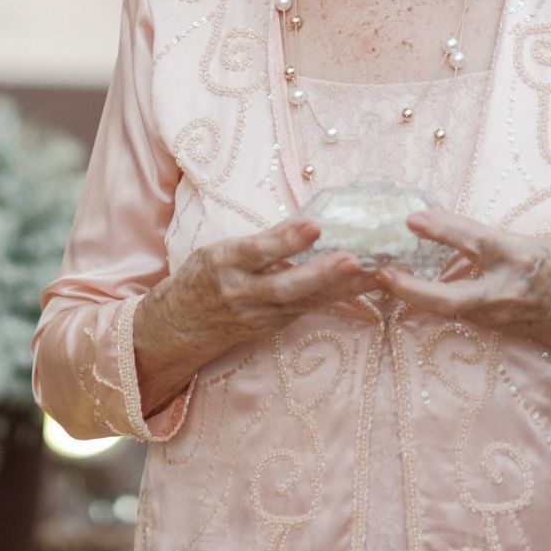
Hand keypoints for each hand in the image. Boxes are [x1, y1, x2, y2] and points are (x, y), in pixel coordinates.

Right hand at [134, 219, 379, 411]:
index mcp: (223, 264)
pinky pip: (307, 310)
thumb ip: (261, 241)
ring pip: (304, 303)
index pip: (257, 251)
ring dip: (341, 289)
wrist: (177, 327)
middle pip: (285, 287)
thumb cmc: (201, 277)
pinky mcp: (272, 328)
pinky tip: (363, 288)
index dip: (285, 240)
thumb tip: (305, 222)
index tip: (314, 226)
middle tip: (353, 259)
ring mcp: (259, 316)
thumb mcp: (219, 251)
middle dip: (321, 274)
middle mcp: (241, 294)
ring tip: (374, 274)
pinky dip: (336, 299)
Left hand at [375, 210, 550, 379]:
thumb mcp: (536, 243)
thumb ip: (496, 239)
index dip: (442, 230)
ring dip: (415, 295)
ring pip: (448, 309)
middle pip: (449, 298)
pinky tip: (412, 290)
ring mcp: (499, 318)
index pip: (475, 242)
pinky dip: (433, 301)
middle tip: (381, 273)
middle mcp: (507, 293)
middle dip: (410, 289)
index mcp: (520, 259)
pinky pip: (457, 314)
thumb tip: (452, 228)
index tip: (411, 220)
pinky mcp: (495, 329)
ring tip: (385, 276)